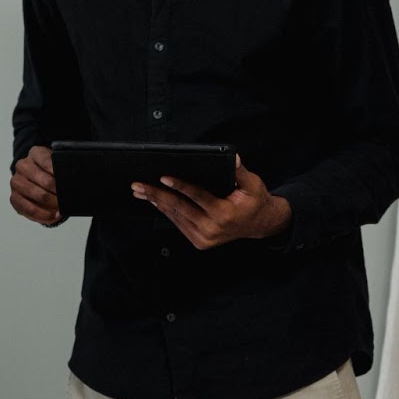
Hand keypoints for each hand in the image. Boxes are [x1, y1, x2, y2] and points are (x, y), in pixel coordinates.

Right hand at [9, 145, 60, 224]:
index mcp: (35, 153)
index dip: (58, 173)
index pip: (47, 161)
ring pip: (37, 195)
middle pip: (45, 180)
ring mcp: (16, 182)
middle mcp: (23, 166)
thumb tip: (71, 182)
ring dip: (53, 204)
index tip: (68, 182)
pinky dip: (44, 215)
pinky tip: (53, 215)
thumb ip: (63, 169)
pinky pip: (29, 209)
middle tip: (68, 199)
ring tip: (62, 208)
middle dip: (59, 192)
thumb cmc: (50, 172)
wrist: (36, 180)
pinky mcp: (14, 197)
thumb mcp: (57, 164)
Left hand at [131, 157, 290, 248]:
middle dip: (156, 194)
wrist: (259, 225)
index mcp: (224, 214)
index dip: (179, 186)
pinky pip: (179, 224)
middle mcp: (212, 229)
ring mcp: (204, 238)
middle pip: (179, 207)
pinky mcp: (199, 242)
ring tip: (140, 191)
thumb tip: (232, 156)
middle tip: (138, 185)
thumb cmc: (254, 201)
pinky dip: (166, 211)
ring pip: (175, 217)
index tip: (163, 177)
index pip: (196, 196)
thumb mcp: (252, 184)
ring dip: (156, 203)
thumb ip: (239, 171)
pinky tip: (155, 201)